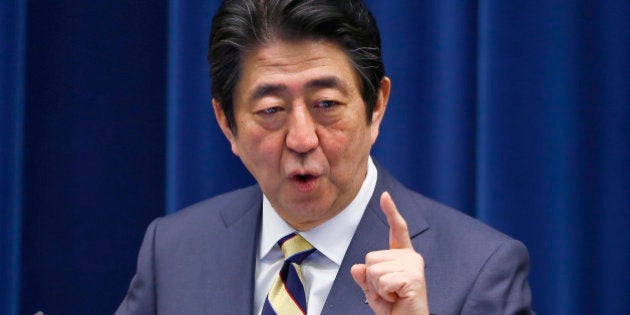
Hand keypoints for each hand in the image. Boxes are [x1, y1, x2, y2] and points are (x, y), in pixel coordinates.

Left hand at [351, 191, 428, 314]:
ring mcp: (413, 266)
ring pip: (374, 269)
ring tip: (394, 296)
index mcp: (402, 257)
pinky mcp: (413, 277)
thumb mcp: (373, 291)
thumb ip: (364, 278)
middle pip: (370, 257)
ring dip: (378, 288)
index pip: (397, 230)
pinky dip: (384, 294)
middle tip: (389, 292)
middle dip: (372, 279)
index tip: (385, 195)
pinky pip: (381, 281)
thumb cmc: (394, 309)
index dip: (391, 212)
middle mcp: (410, 257)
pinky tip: (398, 298)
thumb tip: (357, 267)